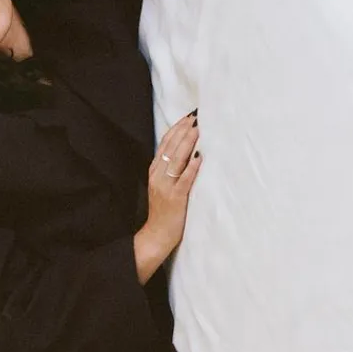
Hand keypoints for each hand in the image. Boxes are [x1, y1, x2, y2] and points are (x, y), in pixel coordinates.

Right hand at [145, 112, 200, 260]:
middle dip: (183, 131)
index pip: (165, 144)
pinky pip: (184, 180)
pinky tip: (198, 157)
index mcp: (154, 171)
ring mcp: (165, 187)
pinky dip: (191, 167)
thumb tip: (186, 151)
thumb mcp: (162, 186)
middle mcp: (157, 176)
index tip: (188, 117)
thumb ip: (170, 169)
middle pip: (170, 148)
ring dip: (187, 143)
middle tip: (196, 117)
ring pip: (175, 160)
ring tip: (198, 129)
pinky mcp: (175, 198)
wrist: (156, 235)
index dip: (176, 129)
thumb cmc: (164, 210)